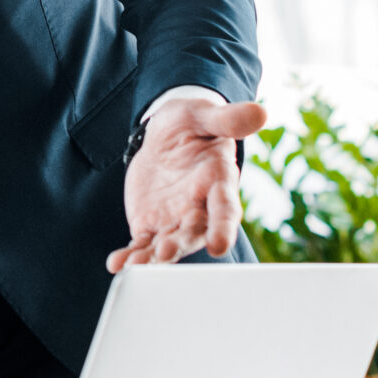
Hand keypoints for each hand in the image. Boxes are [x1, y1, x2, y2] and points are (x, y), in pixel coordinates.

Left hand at [109, 96, 266, 270]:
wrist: (165, 137)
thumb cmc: (191, 125)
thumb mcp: (205, 115)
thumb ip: (228, 119)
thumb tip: (260, 112)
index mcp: (218, 183)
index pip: (225, 209)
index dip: (222, 227)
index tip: (219, 244)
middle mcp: (199, 208)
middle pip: (193, 233)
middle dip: (180, 245)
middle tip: (165, 254)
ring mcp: (175, 220)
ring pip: (167, 244)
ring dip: (152, 257)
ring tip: (136, 265)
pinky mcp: (151, 225)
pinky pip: (142, 244)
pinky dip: (131, 255)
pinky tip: (117, 264)